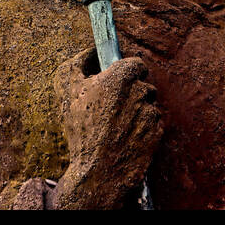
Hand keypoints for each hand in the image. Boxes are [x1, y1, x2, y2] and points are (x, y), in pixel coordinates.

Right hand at [51, 46, 162, 208]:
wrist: (98, 173)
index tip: (118, 80)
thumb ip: (77, 62)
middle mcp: (140, 92)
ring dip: (138, 111)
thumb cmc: (81, 130)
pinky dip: (144, 129)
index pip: (136, 63)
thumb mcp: (66, 89)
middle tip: (113, 107)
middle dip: (131, 92)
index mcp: (121, 78)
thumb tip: (90, 52)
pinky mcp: (158, 133)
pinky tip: (126, 137)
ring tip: (117, 125)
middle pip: (143, 84)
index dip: (127, 71)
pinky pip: (154, 124)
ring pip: (149, 104)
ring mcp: (151, 113)